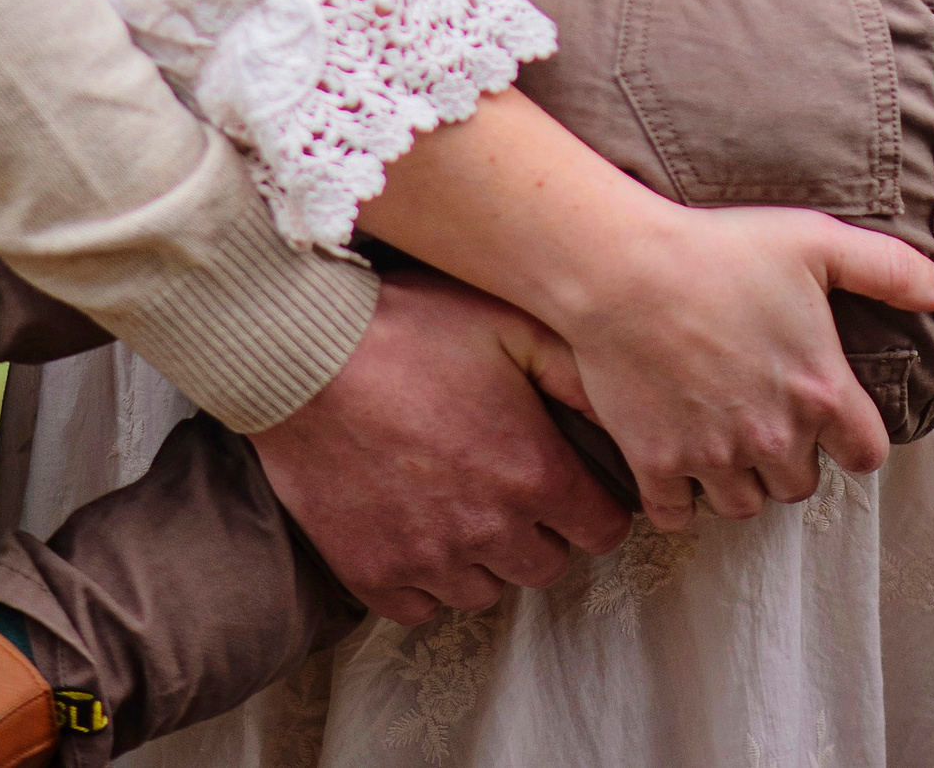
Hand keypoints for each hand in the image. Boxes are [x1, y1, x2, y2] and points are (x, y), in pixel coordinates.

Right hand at [251, 268, 628, 625]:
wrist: (303, 352)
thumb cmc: (410, 326)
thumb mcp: (508, 325)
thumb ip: (578, 374)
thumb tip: (630, 412)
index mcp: (532, 472)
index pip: (603, 531)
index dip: (596, 505)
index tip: (575, 485)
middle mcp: (489, 529)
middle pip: (547, 566)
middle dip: (541, 530)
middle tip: (511, 483)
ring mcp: (428, 559)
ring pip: (485, 591)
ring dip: (483, 556)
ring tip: (458, 500)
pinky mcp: (372, 574)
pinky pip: (421, 607)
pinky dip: (425, 578)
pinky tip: (415, 526)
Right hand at [537, 196, 933, 527]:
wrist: (624, 267)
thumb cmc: (722, 248)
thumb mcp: (816, 242)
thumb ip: (892, 270)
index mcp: (821, 393)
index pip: (866, 456)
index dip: (852, 438)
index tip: (829, 416)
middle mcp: (775, 438)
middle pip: (800, 486)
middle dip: (790, 457)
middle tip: (766, 416)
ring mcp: (714, 457)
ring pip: (744, 506)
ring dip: (739, 480)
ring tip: (724, 439)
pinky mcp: (659, 464)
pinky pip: (678, 514)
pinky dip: (679, 497)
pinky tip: (676, 459)